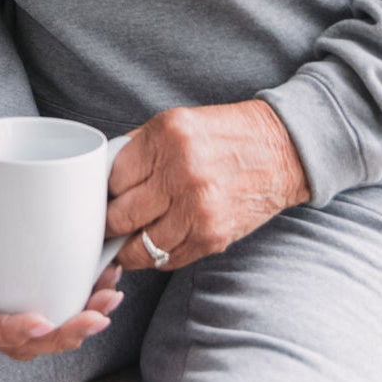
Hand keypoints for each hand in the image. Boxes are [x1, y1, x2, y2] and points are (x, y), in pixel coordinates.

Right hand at [0, 178, 123, 360]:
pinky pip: (58, 311)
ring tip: (110, 297)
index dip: (9, 333)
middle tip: (96, 318)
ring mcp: (7, 308)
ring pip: (45, 335)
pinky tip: (107, 282)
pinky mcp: (31, 296)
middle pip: (21, 344)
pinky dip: (85, 302)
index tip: (41, 323)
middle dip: (62, 337)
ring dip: (81, 324)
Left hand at [107, 100, 310, 272]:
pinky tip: (153, 244)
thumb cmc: (223, 134)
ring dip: (127, 247)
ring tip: (124, 239)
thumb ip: (138, 148)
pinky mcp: (212, 237)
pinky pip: (168, 259)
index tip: (101, 196)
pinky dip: (155, 256)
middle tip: (105, 222)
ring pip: (140, 246)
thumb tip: (101, 177)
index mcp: (166, 136)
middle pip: (121, 214)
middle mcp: (180, 172)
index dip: (104, 190)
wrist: (280, 150)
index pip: (113, 177)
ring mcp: (198, 209)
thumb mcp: (175, 123)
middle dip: (109, 222)